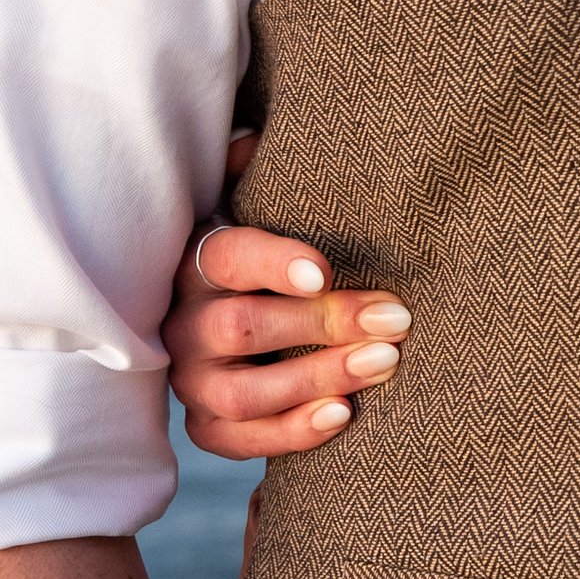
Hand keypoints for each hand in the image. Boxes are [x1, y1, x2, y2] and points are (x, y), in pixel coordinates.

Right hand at [166, 153, 410, 457]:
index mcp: (197, 261)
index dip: (274, 264)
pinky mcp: (206, 424)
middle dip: (324, 324)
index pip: (228, 259)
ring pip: (243, 392)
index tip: (326, 271)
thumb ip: (254, 174)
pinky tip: (344, 414)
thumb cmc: (266, 255)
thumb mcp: (254, 206)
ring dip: (317, 379)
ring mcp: (190, 379)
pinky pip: (238, 441)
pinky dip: (291, 434)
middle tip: (395, 318)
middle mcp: (183, 323)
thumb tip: (258, 137)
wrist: (240, 324)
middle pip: (243, 329)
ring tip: (384, 362)